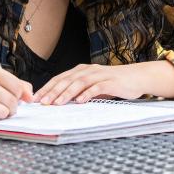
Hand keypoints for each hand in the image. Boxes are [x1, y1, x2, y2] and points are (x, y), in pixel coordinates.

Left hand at [34, 63, 155, 104]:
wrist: (137, 77)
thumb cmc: (114, 83)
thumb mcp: (93, 86)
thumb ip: (79, 91)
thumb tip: (60, 102)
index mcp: (81, 70)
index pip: (60, 78)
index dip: (47, 88)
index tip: (36, 99)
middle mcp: (88, 70)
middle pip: (67, 80)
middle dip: (53, 91)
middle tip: (42, 102)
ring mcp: (100, 75)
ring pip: (79, 83)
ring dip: (67, 93)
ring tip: (57, 103)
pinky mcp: (111, 81)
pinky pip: (97, 87)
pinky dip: (87, 94)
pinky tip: (79, 102)